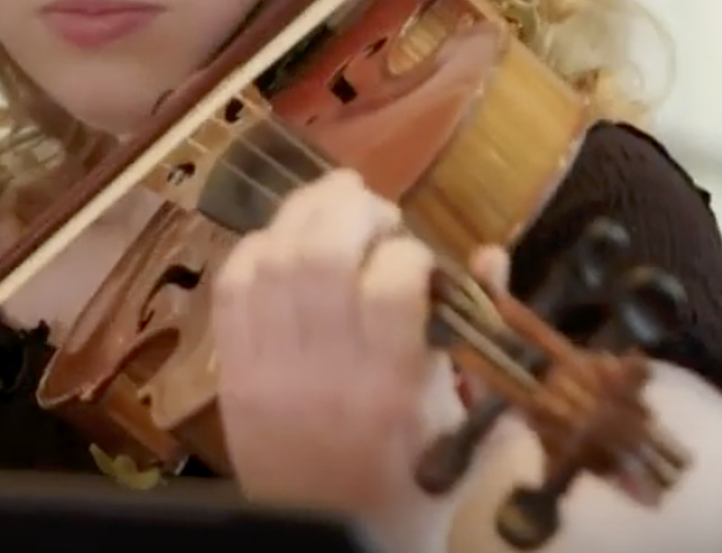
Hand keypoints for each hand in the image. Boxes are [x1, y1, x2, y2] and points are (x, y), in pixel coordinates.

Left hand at [211, 169, 480, 528]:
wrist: (333, 541)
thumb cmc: (413, 483)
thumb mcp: (459, 420)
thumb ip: (473, 332)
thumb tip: (489, 253)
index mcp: (392, 389)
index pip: (392, 281)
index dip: (408, 249)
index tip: (417, 256)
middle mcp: (327, 372)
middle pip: (321, 252)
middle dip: (351, 208)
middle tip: (374, 207)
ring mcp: (271, 371)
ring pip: (272, 257)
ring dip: (304, 212)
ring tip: (333, 202)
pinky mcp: (235, 376)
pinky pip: (231, 288)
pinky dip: (257, 248)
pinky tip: (284, 240)